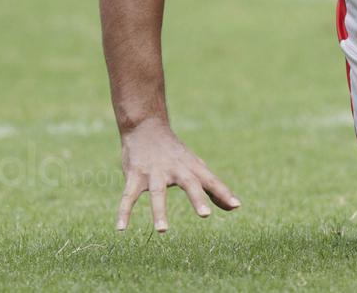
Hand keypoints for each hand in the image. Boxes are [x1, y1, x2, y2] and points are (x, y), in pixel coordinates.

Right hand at [115, 119, 240, 231]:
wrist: (146, 126)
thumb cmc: (175, 153)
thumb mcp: (196, 167)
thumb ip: (214, 189)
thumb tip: (234, 208)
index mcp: (192, 167)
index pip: (211, 181)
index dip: (224, 193)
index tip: (236, 206)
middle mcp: (176, 169)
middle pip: (189, 183)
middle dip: (197, 198)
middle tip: (206, 215)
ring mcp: (154, 172)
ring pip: (157, 192)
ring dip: (159, 211)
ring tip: (163, 231)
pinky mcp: (134, 175)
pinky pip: (128, 196)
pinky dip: (124, 212)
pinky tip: (121, 228)